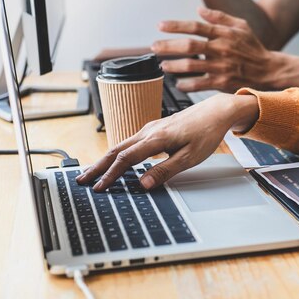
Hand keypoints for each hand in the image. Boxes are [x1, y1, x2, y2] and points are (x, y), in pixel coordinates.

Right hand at [76, 93, 258, 191]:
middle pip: (116, 149)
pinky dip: (117, 153)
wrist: (216, 111)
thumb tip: (143, 184)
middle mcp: (149, 131)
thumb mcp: (191, 157)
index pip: (126, 159)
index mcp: (157, 138)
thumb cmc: (206, 133)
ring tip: (93, 173)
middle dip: (98, 166)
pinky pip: (130, 142)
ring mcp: (150, 128)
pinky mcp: (154, 129)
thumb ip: (166, 171)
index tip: (99, 187)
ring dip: (105, 159)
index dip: (111, 175)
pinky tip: (115, 161)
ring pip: (121, 145)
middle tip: (82, 180)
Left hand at [152, 8, 281, 91]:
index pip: (195, 26)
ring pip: (191, 65)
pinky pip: (200, 84)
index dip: (176, 25)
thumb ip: (220, 17)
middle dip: (168, 45)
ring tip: (163, 65)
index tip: (160, 25)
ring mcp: (221, 66)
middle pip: (189, 45)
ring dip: (174, 65)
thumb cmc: (254, 48)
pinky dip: (187, 84)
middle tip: (154, 46)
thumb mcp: (241, 26)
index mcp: (224, 34)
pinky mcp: (223, 82)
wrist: (269, 70)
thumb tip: (199, 10)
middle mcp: (221, 49)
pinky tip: (178, 83)